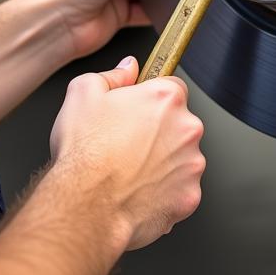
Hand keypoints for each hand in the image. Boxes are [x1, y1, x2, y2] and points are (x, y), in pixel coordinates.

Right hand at [49, 56, 205, 249]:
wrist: (86, 206)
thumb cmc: (84, 152)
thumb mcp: (84, 92)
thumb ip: (114, 74)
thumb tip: (128, 68)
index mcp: (166, 98)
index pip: (173, 87)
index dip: (152, 99)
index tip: (140, 110)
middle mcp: (187, 128)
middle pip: (179, 123)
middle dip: (159, 132)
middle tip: (129, 144)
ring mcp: (191, 165)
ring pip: (181, 158)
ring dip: (164, 162)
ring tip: (131, 171)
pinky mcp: (189, 197)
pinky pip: (180, 190)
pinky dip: (164, 192)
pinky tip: (139, 192)